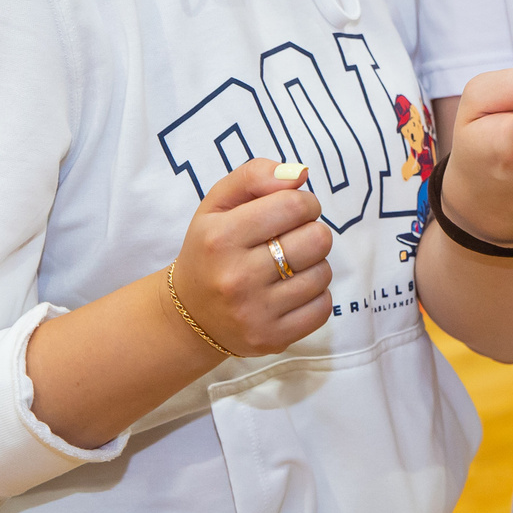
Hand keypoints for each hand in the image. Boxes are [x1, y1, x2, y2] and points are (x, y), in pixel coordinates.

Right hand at [168, 159, 335, 356]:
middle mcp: (235, 278)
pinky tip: (292, 290)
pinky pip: (323, 307)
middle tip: (293, 238)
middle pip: (317, 239)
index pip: (294, 205)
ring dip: (314, 264)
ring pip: (323, 273)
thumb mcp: (218, 203)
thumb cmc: (211, 247)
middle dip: (312, 231)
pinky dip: (316, 295)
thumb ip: (255, 175)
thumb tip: (301, 174)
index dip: (304, 202)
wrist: (189, 314)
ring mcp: (254, 313)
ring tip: (289, 265)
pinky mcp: (271, 338)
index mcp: (220, 238)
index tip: (293, 211)